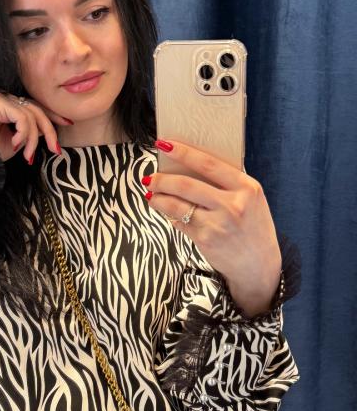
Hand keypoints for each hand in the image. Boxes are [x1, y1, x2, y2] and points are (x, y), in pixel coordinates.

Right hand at [0, 90, 71, 163]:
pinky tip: (16, 144)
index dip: (53, 115)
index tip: (67, 123)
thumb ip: (31, 133)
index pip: (36, 107)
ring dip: (33, 139)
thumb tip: (47, 130)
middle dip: (49, 130)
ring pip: (31, 115)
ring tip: (27, 155)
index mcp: (10, 107)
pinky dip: (24, 133)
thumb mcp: (17, 142)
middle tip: (54, 149)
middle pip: (37, 110)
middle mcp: (6, 99)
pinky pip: (22, 116)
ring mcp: (1, 98)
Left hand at [143, 140, 282, 313]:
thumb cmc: (253, 228)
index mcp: (246, 188)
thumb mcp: (251, 199)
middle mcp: (233, 205)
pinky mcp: (205, 240)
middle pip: (187, 185)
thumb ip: (228, 184)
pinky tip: (167, 212)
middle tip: (150, 178)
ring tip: (152, 194)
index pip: (208, 164)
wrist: (259, 265)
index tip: (164, 145)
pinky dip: (170, 216)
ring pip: (177, 205)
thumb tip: (190, 167)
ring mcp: (218, 224)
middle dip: (162, 180)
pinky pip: (180, 222)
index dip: (183, 153)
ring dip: (159, 199)